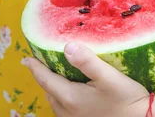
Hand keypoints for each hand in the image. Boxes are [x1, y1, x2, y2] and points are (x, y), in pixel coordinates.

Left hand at [25, 42, 151, 116]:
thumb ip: (87, 61)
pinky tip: (72, 94)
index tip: (26, 58)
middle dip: (43, 77)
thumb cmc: (128, 98)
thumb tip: (67, 45)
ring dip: (53, 89)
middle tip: (42, 64)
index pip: (45, 80)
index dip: (35, 68)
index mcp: (70, 97)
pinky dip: (62, 99)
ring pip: (56, 103)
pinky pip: (65, 111)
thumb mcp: (109, 76)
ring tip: (55, 76)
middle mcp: (68, 111)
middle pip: (49, 92)